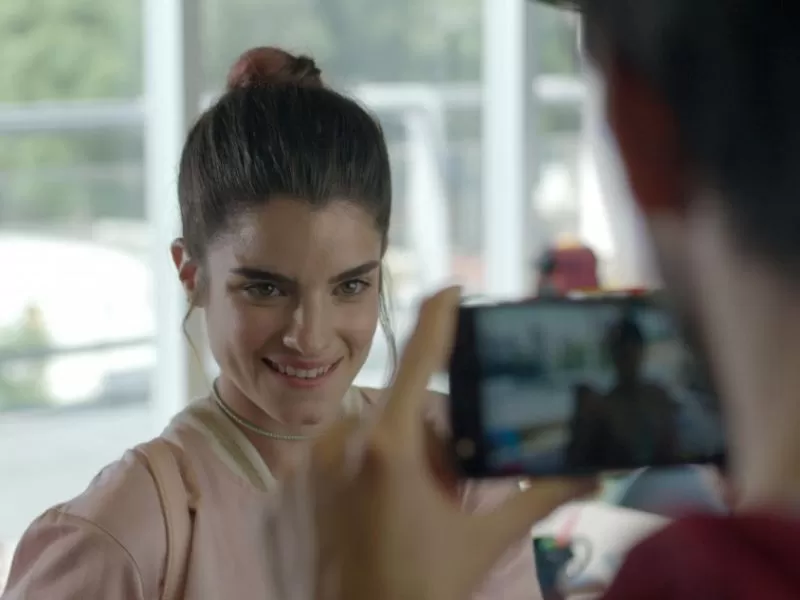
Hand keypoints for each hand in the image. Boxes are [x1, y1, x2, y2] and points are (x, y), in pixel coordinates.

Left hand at [308, 288, 596, 599]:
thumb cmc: (419, 590)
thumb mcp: (481, 541)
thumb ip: (536, 497)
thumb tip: (592, 474)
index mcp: (389, 446)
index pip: (421, 358)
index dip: (438, 317)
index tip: (450, 288)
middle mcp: (339, 445)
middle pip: (397, 411)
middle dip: (425, 437)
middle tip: (442, 486)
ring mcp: (305, 469)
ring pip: (361, 437)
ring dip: (387, 457)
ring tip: (403, 507)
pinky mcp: (284, 495)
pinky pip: (326, 465)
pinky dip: (350, 480)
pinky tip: (367, 519)